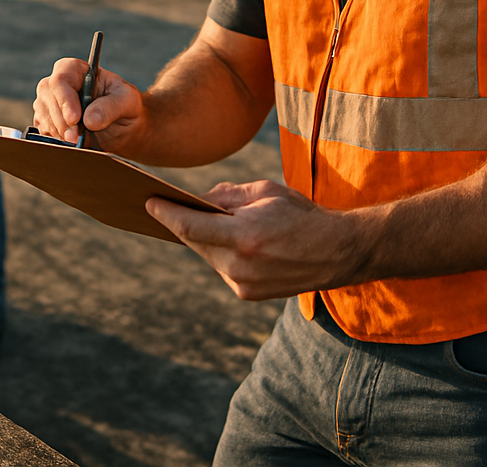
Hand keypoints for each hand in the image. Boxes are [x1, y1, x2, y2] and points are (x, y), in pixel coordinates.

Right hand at [33, 58, 145, 150]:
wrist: (124, 131)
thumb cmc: (126, 108)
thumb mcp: (128, 102)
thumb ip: (111, 107)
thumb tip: (90, 120)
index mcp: (79, 71)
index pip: (62, 76)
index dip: (65, 97)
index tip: (75, 118)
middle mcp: (61, 85)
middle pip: (48, 96)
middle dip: (61, 120)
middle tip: (76, 138)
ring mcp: (51, 103)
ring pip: (42, 114)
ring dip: (58, 132)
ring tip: (77, 142)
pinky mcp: (48, 123)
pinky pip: (42, 130)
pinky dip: (54, 140)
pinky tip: (69, 144)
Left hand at [145, 180, 374, 300]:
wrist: (337, 253)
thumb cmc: (301, 215)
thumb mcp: (266, 192)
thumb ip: (227, 196)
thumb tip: (198, 202)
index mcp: (244, 236)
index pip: (189, 227)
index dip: (166, 214)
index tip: (149, 202)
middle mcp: (240, 265)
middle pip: (195, 242)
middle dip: (182, 223)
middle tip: (164, 205)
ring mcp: (243, 284)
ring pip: (208, 256)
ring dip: (203, 238)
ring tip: (196, 220)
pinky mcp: (247, 293)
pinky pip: (222, 267)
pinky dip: (220, 252)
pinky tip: (225, 239)